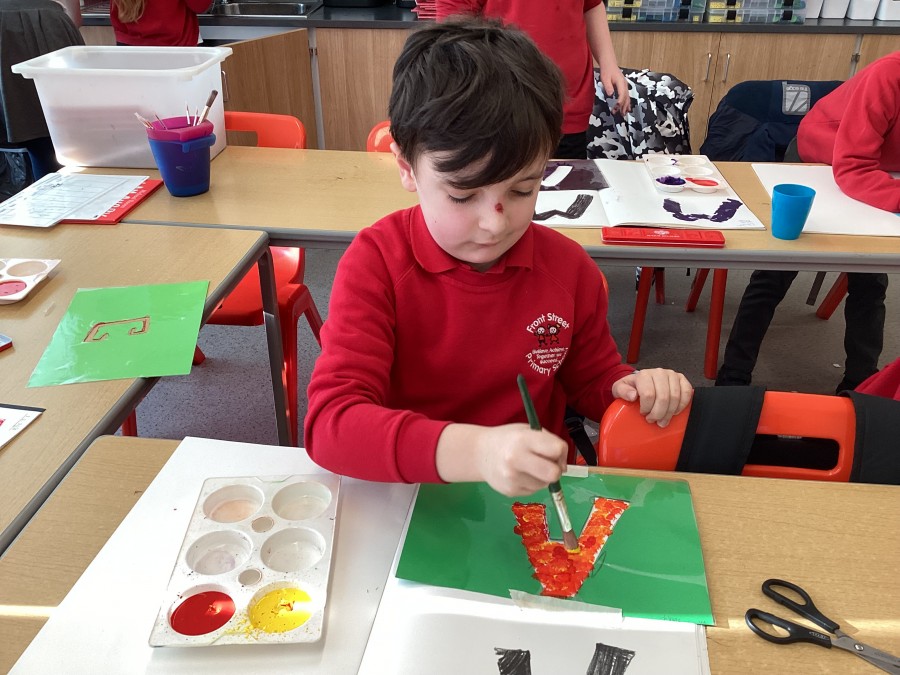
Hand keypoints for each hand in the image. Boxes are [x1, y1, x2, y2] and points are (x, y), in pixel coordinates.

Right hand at [435, 423, 567, 495]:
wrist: (479, 453)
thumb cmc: (508, 439)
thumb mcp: (527, 431)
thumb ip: (547, 442)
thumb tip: (562, 466)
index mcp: (523, 439)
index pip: (557, 449)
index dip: (561, 452)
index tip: (555, 452)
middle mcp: (516, 459)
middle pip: (554, 473)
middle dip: (556, 470)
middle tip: (548, 464)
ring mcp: (512, 478)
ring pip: (545, 484)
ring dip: (542, 477)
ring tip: (528, 467)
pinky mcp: (510, 491)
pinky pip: (533, 491)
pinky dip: (531, 483)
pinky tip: (519, 474)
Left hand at [601, 67, 630, 114]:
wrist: (609, 64)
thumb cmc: (606, 71)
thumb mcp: (605, 78)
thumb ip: (608, 86)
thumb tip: (610, 94)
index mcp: (621, 82)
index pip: (622, 94)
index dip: (620, 102)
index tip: (616, 108)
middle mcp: (625, 85)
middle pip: (626, 97)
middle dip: (623, 106)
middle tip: (620, 114)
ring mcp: (625, 86)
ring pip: (627, 98)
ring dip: (626, 106)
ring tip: (624, 114)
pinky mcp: (624, 87)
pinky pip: (627, 96)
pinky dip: (627, 103)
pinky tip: (627, 109)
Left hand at [611, 368, 692, 426]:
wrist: (640, 382)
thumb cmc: (631, 387)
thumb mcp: (620, 389)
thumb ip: (622, 391)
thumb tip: (633, 395)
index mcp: (644, 375)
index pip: (648, 394)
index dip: (647, 408)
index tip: (643, 414)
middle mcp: (659, 372)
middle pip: (663, 397)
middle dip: (658, 413)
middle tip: (654, 420)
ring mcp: (672, 375)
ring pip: (675, 397)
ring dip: (670, 412)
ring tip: (663, 420)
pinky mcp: (681, 379)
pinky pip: (686, 392)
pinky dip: (682, 404)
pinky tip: (675, 412)